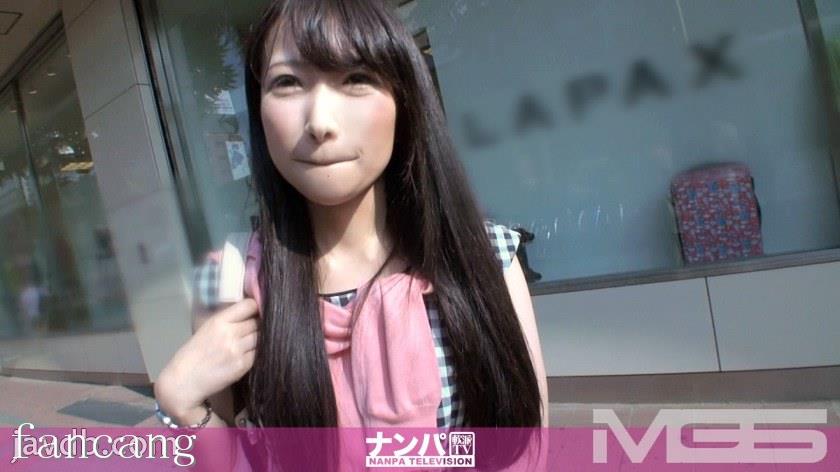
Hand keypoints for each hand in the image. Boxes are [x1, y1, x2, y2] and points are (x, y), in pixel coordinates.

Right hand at [155, 298, 258, 422]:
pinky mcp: (243, 366)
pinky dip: (255, 353)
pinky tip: (246, 354)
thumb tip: (251, 310)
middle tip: (254, 329)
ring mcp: (238, 350)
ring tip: (250, 342)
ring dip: (259, 338)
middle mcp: (230, 334)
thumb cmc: (194, 353)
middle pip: (258, 322)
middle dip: (258, 324)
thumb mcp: (206, 328)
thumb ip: (228, 319)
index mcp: (219, 321)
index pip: (249, 305)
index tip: (256, 311)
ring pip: (261, 338)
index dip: (256, 307)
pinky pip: (258, 354)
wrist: (184, 381)